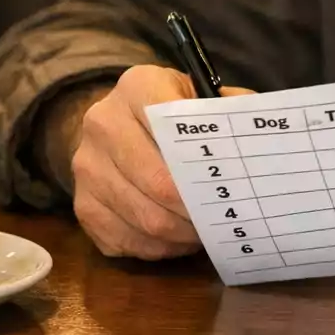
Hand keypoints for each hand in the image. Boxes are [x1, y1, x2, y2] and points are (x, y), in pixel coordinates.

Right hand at [70, 65, 251, 259]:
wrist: (120, 123)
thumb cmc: (175, 112)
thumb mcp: (202, 95)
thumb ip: (229, 111)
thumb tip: (253, 143)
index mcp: (138, 86)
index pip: (174, 126)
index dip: (205, 163)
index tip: (228, 183)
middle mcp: (103, 122)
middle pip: (158, 183)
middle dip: (197, 210)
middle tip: (223, 221)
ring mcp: (86, 166)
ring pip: (144, 219)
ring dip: (182, 234)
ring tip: (205, 231)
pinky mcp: (81, 205)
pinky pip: (124, 241)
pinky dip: (158, 249)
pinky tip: (177, 240)